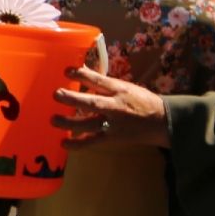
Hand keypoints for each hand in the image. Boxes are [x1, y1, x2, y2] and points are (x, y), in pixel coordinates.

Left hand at [52, 66, 168, 147]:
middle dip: (73, 99)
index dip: (83, 75)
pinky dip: (78, 144)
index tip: (67, 71)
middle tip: (56, 94)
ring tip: (53, 119)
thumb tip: (83, 71)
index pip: (100, 81)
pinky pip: (92, 142)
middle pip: (93, 103)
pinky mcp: (112, 138)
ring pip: (89, 124)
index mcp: (120, 90)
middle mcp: (116, 107)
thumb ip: (104, 83)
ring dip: (70, 123)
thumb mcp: (125, 87)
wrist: (161, 121)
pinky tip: (63, 143)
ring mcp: (113, 124)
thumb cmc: (141, 101)